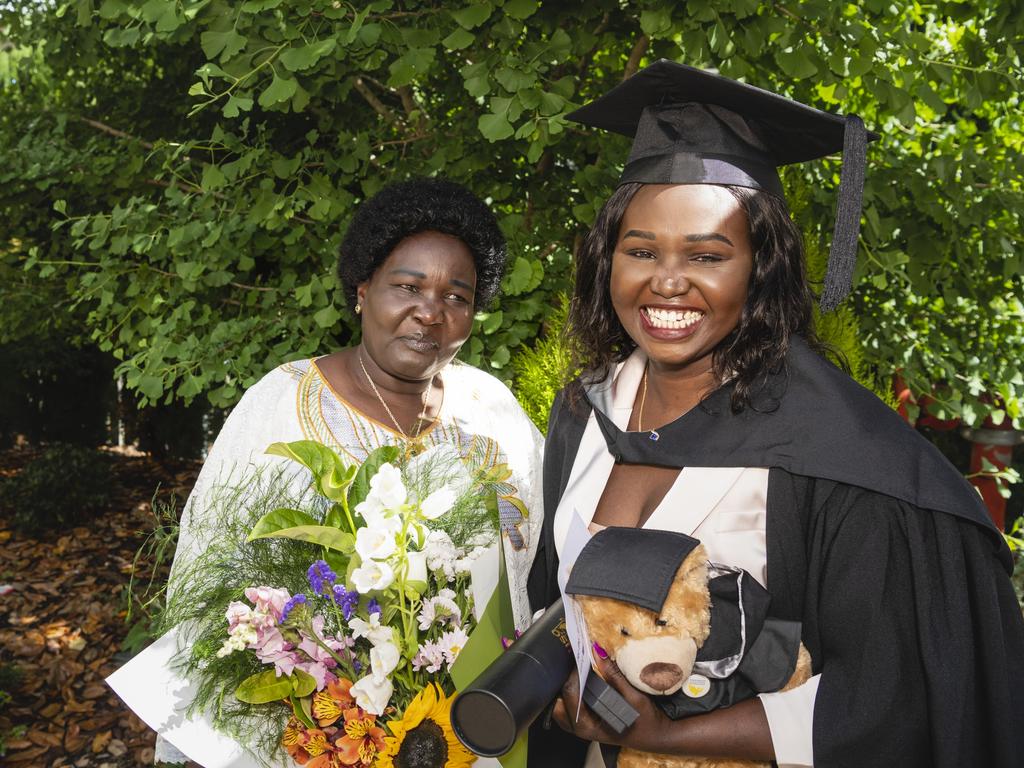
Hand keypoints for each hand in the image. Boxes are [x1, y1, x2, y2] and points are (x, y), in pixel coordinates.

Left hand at [551, 649, 669, 752]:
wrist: (658, 736)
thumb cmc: (647, 721)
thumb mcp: (633, 696)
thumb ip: (613, 675)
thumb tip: (597, 651)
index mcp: (589, 726)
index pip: (570, 694)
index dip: (573, 673)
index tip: (580, 655)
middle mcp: (581, 729)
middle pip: (558, 702)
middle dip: (564, 680)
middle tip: (575, 661)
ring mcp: (582, 728)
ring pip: (560, 706)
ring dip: (566, 687)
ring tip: (576, 669)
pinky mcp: (586, 722)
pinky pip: (568, 707)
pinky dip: (571, 693)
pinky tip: (579, 680)